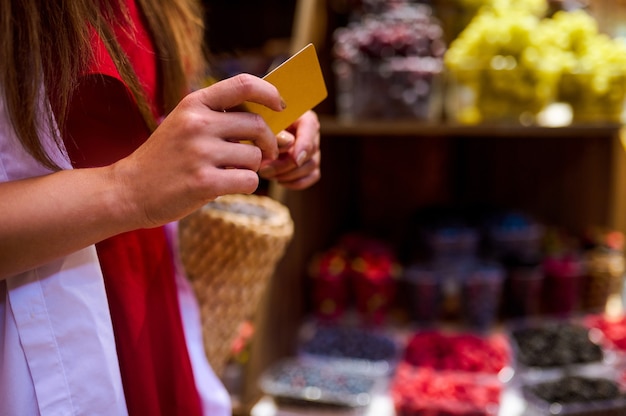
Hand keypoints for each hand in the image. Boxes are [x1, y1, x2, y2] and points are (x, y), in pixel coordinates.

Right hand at [111, 73, 284, 227]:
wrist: (129, 190)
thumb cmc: (166, 158)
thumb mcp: (185, 124)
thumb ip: (222, 120)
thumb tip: (276, 128)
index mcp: (194, 104)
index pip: (244, 84)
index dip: (270, 93)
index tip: (281, 105)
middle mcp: (198, 124)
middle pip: (257, 126)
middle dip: (269, 142)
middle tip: (266, 154)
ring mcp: (200, 153)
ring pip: (255, 157)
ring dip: (253, 168)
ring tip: (233, 172)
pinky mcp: (204, 183)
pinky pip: (249, 180)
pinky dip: (246, 185)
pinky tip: (229, 186)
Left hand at [258, 110, 320, 189]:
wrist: (253, 136)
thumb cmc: (256, 127)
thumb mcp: (262, 126)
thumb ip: (275, 132)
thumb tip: (289, 144)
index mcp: (302, 116)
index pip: (311, 128)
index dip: (305, 145)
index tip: (295, 160)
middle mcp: (311, 132)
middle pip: (310, 151)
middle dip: (286, 164)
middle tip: (263, 169)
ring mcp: (313, 149)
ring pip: (312, 165)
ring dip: (288, 174)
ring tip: (266, 173)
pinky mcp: (310, 164)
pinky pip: (312, 176)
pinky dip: (296, 182)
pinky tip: (279, 180)